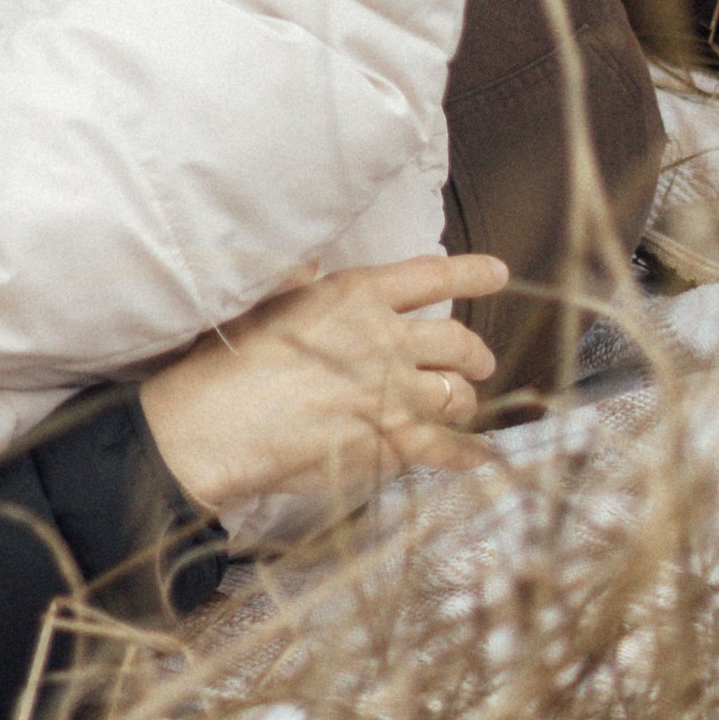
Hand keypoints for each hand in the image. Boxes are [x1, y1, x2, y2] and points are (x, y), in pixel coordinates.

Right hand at [138, 254, 507, 515]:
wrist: (221, 423)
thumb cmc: (233, 359)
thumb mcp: (267, 302)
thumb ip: (303, 284)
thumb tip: (314, 263)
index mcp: (357, 295)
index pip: (431, 276)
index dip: (472, 274)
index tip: (497, 273)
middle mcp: (386, 338)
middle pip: (457, 341)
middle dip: (475, 353)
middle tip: (478, 361)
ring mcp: (394, 392)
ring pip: (457, 394)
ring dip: (466, 401)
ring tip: (464, 407)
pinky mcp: (394, 443)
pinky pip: (450, 447)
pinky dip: (468, 453)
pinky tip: (475, 456)